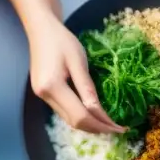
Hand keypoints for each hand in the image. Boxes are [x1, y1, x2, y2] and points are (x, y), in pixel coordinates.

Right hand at [28, 16, 123, 133]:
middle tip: (117, 129)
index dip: (101, 124)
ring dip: (88, 124)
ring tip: (108, 125)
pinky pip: (64, 111)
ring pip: (68, 119)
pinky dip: (79, 116)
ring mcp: (42, 97)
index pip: (80, 115)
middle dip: (96, 128)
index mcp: (52, 87)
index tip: (119, 128)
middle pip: (73, 122)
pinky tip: (92, 114)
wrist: (41, 30)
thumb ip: (87, 88)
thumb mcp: (78, 62)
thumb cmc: (62, 41)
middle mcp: (45, 96)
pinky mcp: (44, 94)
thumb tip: (99, 113)